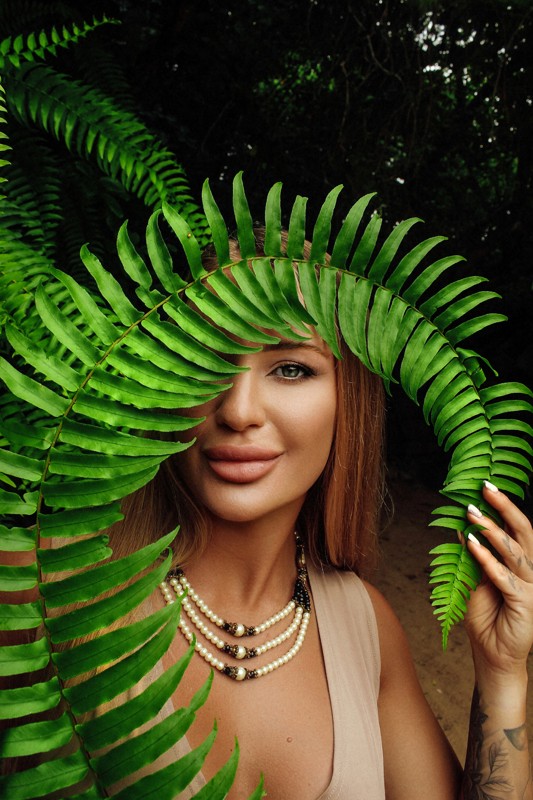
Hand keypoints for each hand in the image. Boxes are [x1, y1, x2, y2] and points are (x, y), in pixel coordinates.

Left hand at [463, 481, 532, 680]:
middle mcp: (530, 570)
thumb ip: (471, 556)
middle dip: (504, 507)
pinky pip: (506, 577)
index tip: (484, 485)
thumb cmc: (486, 617)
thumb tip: (459, 526)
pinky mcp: (525, 603)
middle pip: (522, 532)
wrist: (493, 656)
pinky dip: (488, 560)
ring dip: (492, 531)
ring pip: (514, 551)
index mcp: (520, 562)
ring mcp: (531, 586)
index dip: (502, 506)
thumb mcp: (473, 579)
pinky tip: (472, 546)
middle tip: (486, 487)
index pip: (515, 528)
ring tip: (473, 514)